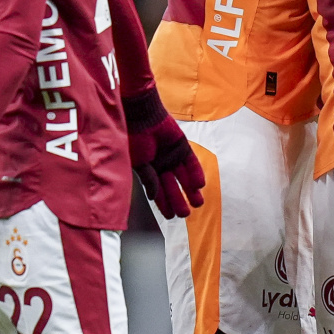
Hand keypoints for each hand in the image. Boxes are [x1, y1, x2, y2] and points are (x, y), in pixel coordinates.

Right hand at [122, 87, 204, 217]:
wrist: (142, 116)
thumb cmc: (134, 139)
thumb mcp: (138, 163)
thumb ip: (148, 179)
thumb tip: (153, 197)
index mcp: (149, 170)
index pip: (158, 191)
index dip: (164, 204)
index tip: (170, 217)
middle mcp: (162, 165)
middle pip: (172, 186)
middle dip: (179, 200)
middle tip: (186, 214)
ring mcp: (173, 156)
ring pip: (184, 177)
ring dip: (190, 190)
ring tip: (198, 203)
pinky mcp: (182, 147)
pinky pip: (191, 163)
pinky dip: (195, 173)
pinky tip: (199, 185)